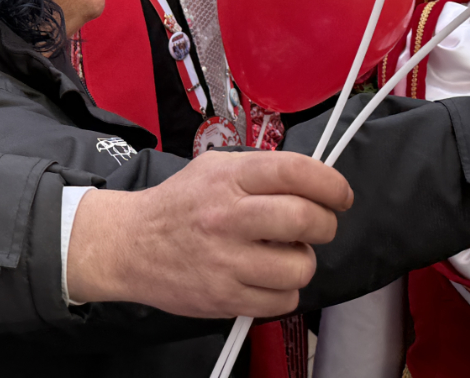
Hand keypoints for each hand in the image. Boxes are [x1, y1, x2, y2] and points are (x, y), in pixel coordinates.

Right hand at [65, 151, 352, 317]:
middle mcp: (228, 216)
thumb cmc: (178, 205)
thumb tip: (312, 182)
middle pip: (306, 219)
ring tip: (282, 254)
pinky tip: (266, 277)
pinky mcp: (225, 297)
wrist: (130, 244)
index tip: (340, 195)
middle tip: (316, 226)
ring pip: (300, 266)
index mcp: (228, 178)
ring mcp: (226, 260)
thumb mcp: (212, 168)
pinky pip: (283, 301)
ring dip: (302, 261)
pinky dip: (284, 290)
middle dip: (325, 224)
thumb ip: (259, 170)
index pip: (294, 171)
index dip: (330, 183)